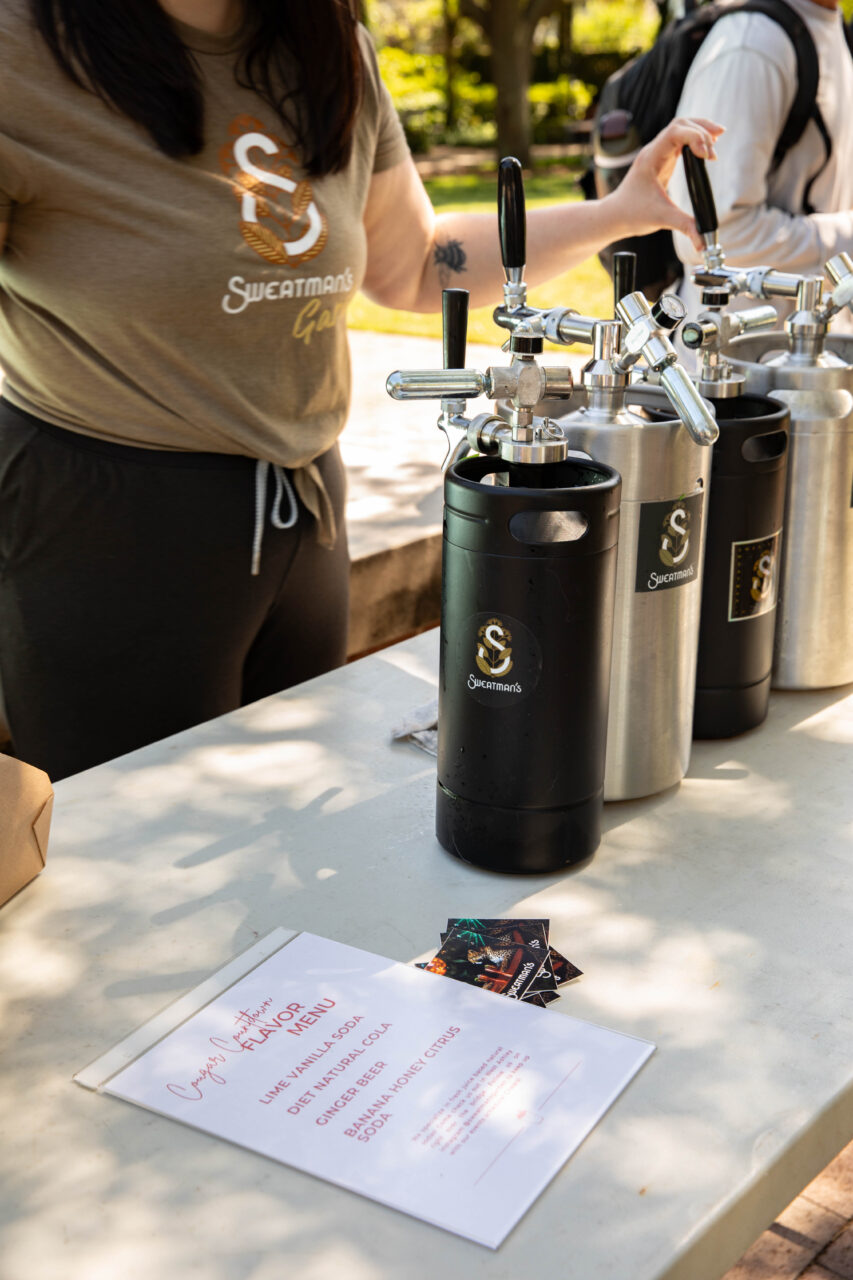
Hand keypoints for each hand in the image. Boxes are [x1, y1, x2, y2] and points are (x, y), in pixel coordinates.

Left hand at [606, 116, 723, 250]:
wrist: (615, 216)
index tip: (708, 156)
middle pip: (680, 124)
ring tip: (717, 138)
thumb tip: (704, 242)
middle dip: (701, 130)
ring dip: (699, 130)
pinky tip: (706, 147)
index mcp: (651, 158)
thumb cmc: (632, 214)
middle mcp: (654, 151)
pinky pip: (680, 139)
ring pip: (680, 128)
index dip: (695, 137)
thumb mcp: (661, 219)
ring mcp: (658, 153)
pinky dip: (694, 139)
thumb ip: (685, 227)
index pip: (675, 133)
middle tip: (716, 147)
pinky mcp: (663, 159)